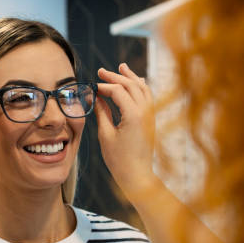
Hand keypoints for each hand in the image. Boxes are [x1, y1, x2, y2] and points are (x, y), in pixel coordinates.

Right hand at [95, 63, 157, 201]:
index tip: (92, 87)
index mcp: (133, 115)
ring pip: (143, 88)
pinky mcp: (151, 120)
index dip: (104, 86)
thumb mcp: (106, 135)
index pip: (118, 91)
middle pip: (131, 85)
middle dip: (116, 76)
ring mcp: (151, 115)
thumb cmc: (119, 159)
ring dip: (131, 77)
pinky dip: (140, 87)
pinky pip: (148, 97)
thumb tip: (95, 98)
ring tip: (121, 67)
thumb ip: (102, 113)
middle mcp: (145, 111)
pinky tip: (135, 81)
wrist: (137, 175)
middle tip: (101, 71)